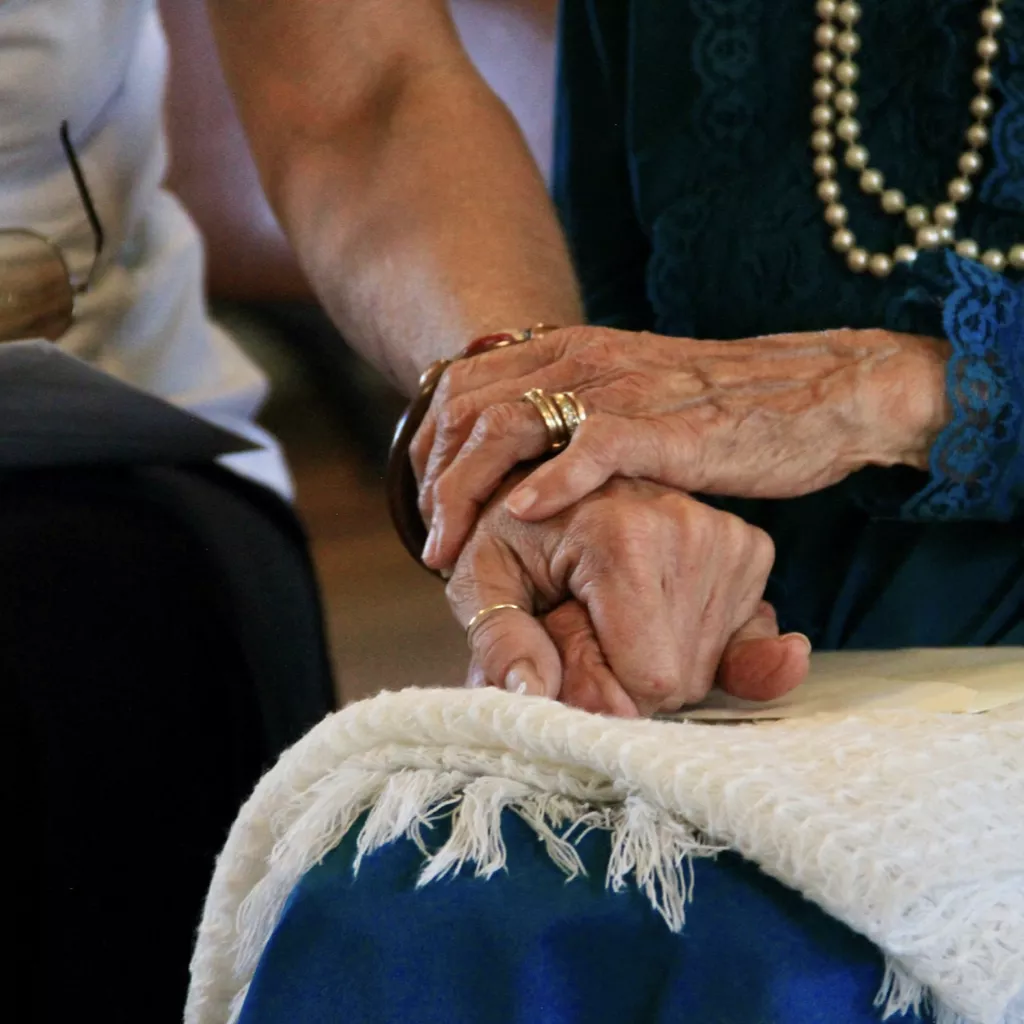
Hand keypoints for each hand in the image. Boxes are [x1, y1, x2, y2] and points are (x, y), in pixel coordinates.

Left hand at [412, 325, 949, 569]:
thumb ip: (580, 412)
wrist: (826, 390)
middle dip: (431, 480)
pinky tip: (520, 516)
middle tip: (429, 540)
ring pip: (507, 426)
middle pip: (466, 408)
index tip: (424, 504)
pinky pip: (590, 446)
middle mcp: (584, 359)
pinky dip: (548, 481)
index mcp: (571, 350)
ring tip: (450, 551)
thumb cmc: (729, 407)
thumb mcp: (636, 396)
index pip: (461, 387)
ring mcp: (623, 388)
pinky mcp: (667, 425)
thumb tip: (528, 457)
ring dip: (466, 491)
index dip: (428, 448)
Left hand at [446, 476, 810, 715]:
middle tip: (587, 624)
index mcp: (623, 535)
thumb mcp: (480, 580)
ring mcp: (728, 535)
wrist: (555, 473)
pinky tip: (655, 612)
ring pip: (707, 666)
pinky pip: (738, 640)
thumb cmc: (513, 533)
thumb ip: (500, 640)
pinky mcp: (750, 547)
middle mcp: (688, 527)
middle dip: (628, 675)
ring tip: (614, 609)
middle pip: (679, 678)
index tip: (568, 646)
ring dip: (657, 657)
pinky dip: (694, 641)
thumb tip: (532, 693)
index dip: (604, 688)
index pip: (650, 678)